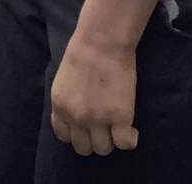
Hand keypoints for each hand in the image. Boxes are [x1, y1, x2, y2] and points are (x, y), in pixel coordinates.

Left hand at [50, 33, 138, 156]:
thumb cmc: (82, 54)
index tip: (86, 128)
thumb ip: (66, 102)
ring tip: (118, 128)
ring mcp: (98, 119)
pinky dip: (130, 140)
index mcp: (59, 106)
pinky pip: (125, 144)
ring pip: (104, 149)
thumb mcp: (62, 81)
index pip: (64, 136)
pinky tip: (131, 129)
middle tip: (104, 129)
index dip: (76, 134)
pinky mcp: (120, 118)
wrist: (101, 43)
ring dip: (112, 141)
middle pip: (83, 148)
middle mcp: (76, 117)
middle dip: (93, 141)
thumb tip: (74, 118)